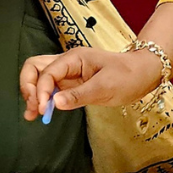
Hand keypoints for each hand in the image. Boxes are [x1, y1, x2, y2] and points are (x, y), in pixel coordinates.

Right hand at [19, 46, 164, 120]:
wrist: (143, 74)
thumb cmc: (128, 76)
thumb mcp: (105, 87)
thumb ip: (78, 95)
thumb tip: (54, 104)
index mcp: (73, 58)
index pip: (47, 72)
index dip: (41, 90)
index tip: (44, 109)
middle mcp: (67, 63)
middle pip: (35, 67)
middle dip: (29, 87)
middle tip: (35, 108)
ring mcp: (68, 73)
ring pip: (40, 77)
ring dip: (32, 93)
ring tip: (32, 114)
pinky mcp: (72, 84)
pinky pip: (51, 88)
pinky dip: (43, 98)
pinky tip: (39, 112)